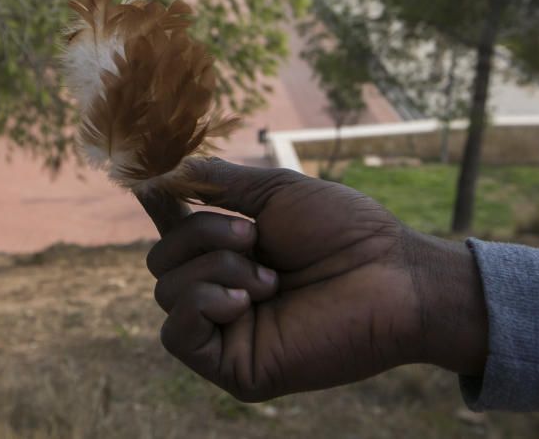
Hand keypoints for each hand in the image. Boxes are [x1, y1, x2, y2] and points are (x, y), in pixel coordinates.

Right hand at [140, 158, 487, 401]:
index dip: (155, 205)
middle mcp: (221, 288)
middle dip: (201, 236)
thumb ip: (217, 180)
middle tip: (255, 238)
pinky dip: (201, 304)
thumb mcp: (275, 191)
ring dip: (216, 268)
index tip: (146, 181)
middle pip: (159, 260)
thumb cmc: (346, 231)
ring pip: (165, 292)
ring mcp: (226, 329)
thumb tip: (159, 172)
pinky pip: (176, 335)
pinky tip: (245, 300)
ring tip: (272, 277)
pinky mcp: (234, 365)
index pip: (171, 230)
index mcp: (228, 249)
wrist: (393, 276)